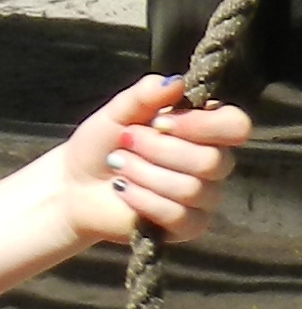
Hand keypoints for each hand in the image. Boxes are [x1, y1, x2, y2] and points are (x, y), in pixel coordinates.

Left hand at [55, 73, 249, 247]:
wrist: (73, 184)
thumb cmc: (101, 145)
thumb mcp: (117, 112)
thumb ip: (145, 94)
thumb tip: (176, 82)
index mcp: (204, 130)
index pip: (235, 126)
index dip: (202, 125)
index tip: (160, 122)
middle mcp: (212, 163)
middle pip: (212, 160)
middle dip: (158, 150)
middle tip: (125, 143)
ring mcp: (203, 197)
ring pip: (191, 188)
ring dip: (144, 173)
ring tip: (118, 165)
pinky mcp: (188, 226)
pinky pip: (179, 215)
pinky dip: (142, 199)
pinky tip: (122, 190)